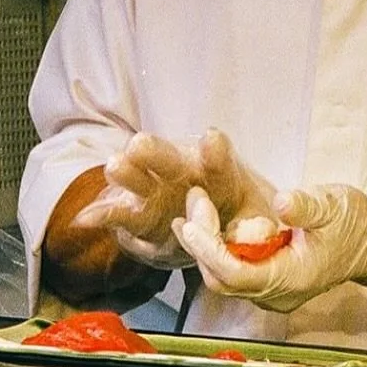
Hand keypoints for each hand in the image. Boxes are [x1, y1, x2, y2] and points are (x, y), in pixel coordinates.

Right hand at [74, 129, 276, 270]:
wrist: (206, 227)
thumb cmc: (237, 217)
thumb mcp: (259, 220)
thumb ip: (265, 223)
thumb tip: (282, 214)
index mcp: (216, 171)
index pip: (218, 159)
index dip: (214, 151)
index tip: (211, 138)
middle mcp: (182, 173)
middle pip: (168, 159)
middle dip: (155, 152)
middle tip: (140, 143)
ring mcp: (156, 192)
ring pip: (141, 179)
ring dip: (128, 173)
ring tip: (115, 165)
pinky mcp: (138, 214)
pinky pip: (118, 213)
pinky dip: (102, 216)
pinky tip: (83, 220)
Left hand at [174, 181, 366, 313]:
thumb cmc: (356, 225)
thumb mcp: (335, 206)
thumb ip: (307, 207)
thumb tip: (282, 202)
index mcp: (290, 280)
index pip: (237, 275)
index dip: (210, 251)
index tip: (192, 222)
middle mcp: (275, 294)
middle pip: (222, 278)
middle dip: (201, 242)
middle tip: (195, 200)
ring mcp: (270, 291)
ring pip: (222, 276)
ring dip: (204, 243)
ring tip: (194, 203)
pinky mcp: (267, 281)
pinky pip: (231, 270)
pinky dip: (214, 246)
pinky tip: (201, 220)